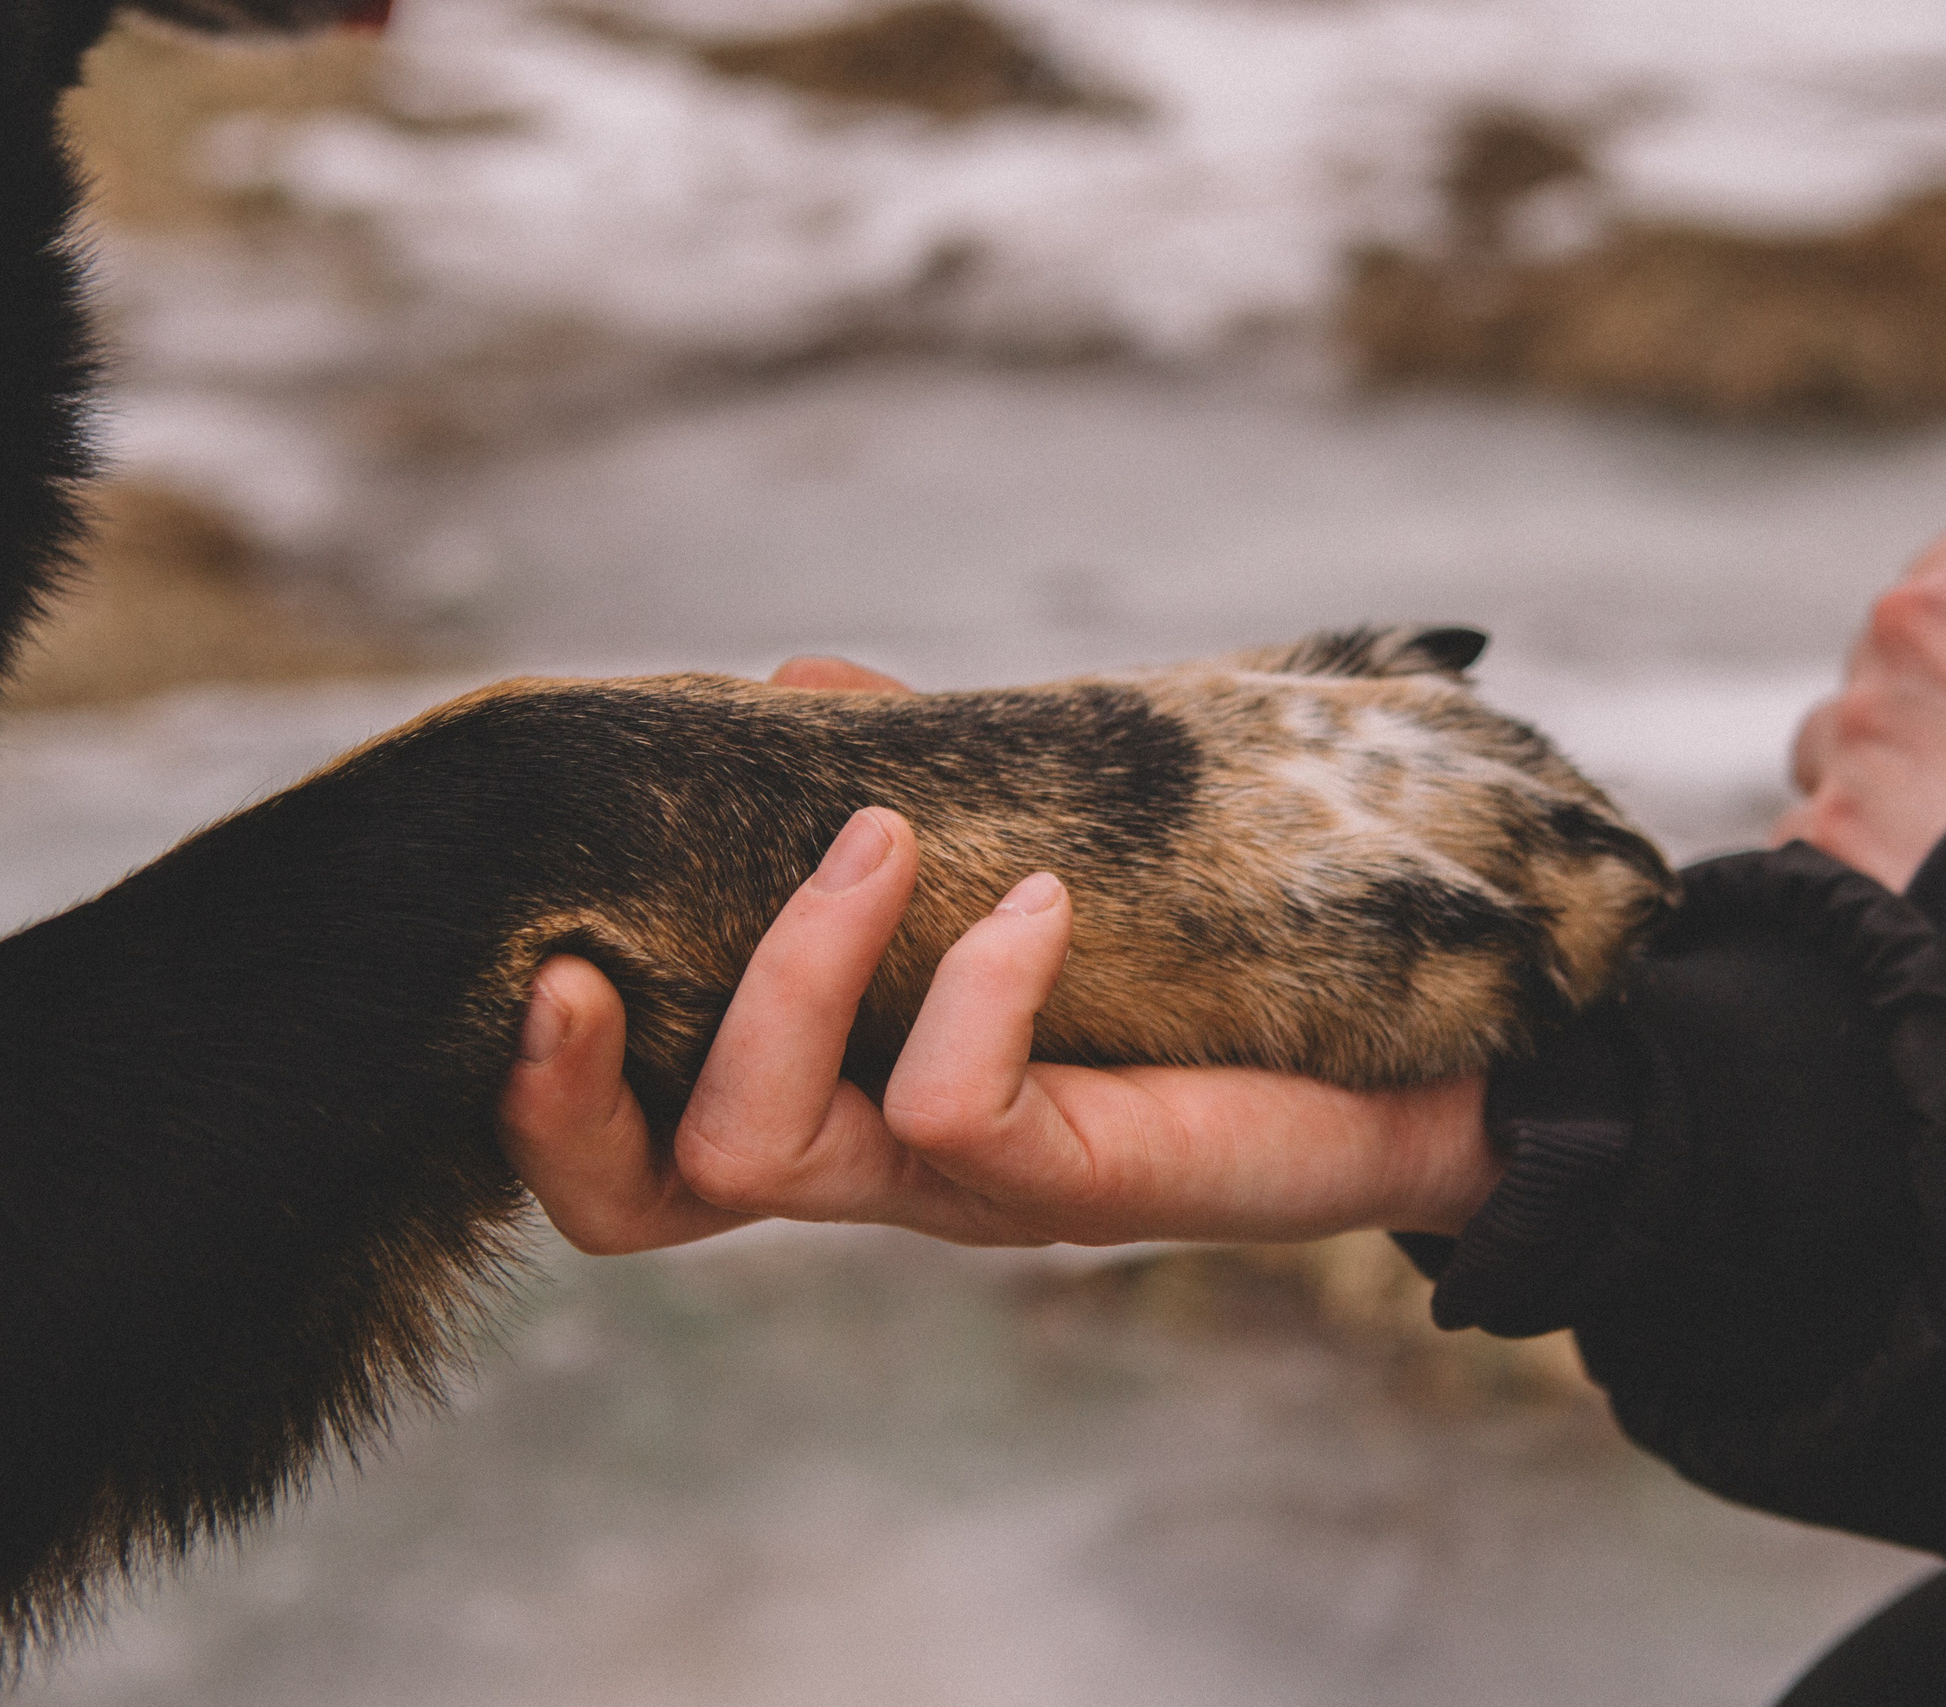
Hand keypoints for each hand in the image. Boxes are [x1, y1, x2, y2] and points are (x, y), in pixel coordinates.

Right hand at [498, 658, 1496, 1254]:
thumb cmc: (1201, 972)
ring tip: (878, 833)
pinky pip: (946, 1110)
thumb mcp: (1024, 860)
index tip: (538, 950)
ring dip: (786, 965)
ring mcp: (959, 1187)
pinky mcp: (1065, 1186)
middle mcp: (867, 1161)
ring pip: (761, 1145)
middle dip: (569, 1092)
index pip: (627, 1146)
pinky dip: (969, 983)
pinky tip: (1044, 899)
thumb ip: (912, 786)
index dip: (539, 1088)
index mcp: (833, 1092)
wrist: (1407, 1074)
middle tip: (585, 958)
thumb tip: (797, 679)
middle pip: (638, 1199)